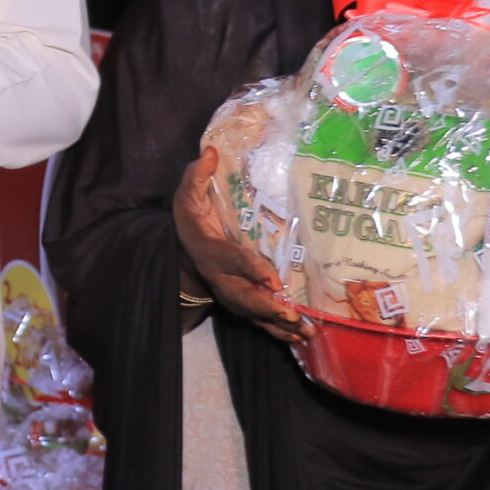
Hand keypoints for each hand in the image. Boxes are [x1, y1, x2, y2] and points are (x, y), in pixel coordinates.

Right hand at [172, 146, 305, 344]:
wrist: (184, 250)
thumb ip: (197, 176)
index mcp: (209, 250)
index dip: (251, 270)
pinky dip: (279, 332)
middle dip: (266, 307)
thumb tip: (209, 152)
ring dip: (278, 325)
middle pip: (242, 296)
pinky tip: (301, 338)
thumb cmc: (192, 218)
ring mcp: (230, 293)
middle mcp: (219, 277)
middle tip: (291, 315)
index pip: (231, 260)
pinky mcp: (241, 303)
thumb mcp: (188, 194)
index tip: (273, 280)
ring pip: (253, 314)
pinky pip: (259, 321)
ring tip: (305, 333)